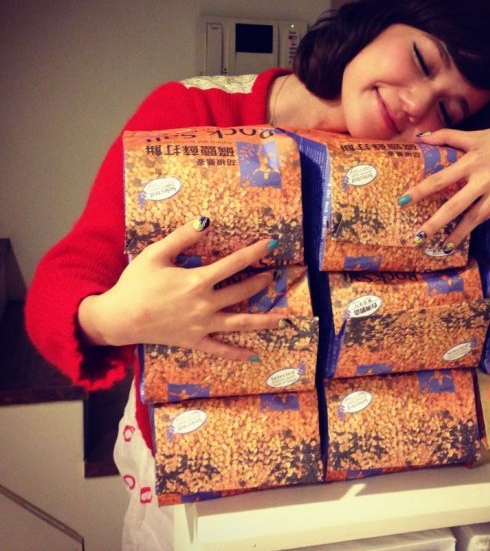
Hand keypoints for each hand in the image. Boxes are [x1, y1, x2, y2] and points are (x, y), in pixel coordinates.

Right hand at [78, 218, 282, 360]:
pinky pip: (220, 349)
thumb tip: (206, 221)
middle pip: (242, 292)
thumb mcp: (156, 254)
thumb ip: (182, 237)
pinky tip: (255, 355)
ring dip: (264, 320)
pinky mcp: (194, 341)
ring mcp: (202, 325)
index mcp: (198, 281)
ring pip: (240, 323)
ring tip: (283, 318)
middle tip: (273, 276)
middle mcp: (205, 304)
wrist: (118, 318)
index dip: (255, 253)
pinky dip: (238, 353)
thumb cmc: (135, 283)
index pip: (235, 264)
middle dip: (260, 283)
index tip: (272, 245)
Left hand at [399, 113, 489, 250]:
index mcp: (472, 161)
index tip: (402, 202)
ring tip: (442, 247)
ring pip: (475, 217)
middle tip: (418, 238)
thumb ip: (447, 137)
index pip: (439, 179)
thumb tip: (419, 137)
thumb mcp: (475, 135)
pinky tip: (466, 233)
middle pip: (455, 205)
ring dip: (457, 234)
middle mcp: (485, 177)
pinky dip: (478, 224)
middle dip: (435, 223)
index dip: (420, 191)